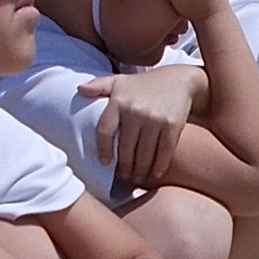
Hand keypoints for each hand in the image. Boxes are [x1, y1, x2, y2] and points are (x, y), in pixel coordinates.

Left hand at [76, 67, 196, 187]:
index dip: (103, 150)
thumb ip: (99, 86)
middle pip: (125, 149)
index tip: (105, 162)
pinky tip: (156, 173)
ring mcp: (155, 118)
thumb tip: (80, 90)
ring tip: (137, 178)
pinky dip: (160, 165)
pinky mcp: (172, 124)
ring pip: (144, 154)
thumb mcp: (120, 81)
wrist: (179, 80)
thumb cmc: (143, 85)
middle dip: (124, 167)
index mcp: (119, 101)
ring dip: (140, 171)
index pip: (104, 131)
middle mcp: (135, 110)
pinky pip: (164, 151)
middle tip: (124, 177)